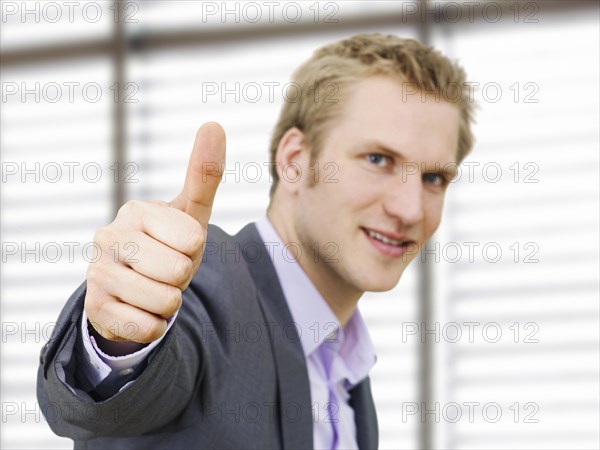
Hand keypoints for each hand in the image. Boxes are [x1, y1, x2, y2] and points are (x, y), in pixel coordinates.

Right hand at [84, 122, 225, 342]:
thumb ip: (204, 173)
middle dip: (182, 278)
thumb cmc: (169, 244)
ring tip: (153, 289)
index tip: (178, 246)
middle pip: (179, 271)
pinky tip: (139, 309)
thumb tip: (214, 124)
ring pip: (165, 301)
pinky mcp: (94, 309)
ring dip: (169, 303)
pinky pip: (148, 327)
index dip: (193, 250)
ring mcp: (97, 273)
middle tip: (165, 271)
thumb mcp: (191, 213)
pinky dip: (154, 324)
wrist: (134, 288)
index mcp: (136, 210)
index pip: (193, 240)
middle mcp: (109, 237)